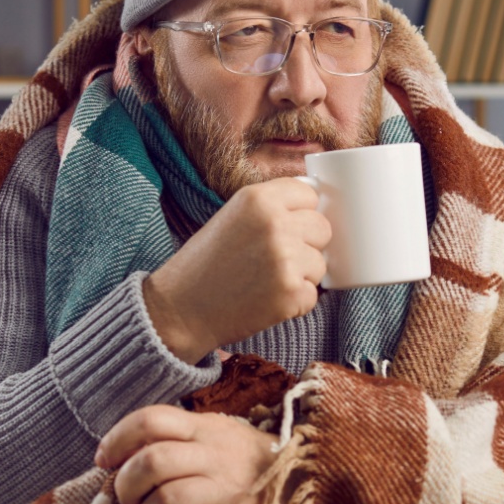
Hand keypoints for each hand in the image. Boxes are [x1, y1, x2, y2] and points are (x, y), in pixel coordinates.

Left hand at [95, 405, 285, 503]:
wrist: (310, 485)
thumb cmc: (251, 462)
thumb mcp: (219, 434)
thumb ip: (179, 438)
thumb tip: (124, 454)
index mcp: (205, 429)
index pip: (152, 420)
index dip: (118, 438)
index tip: (104, 460)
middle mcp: (215, 456)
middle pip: (152, 462)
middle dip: (126, 486)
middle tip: (127, 501)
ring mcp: (228, 491)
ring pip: (168, 502)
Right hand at [142, 177, 328, 362]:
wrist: (181, 309)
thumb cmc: (206, 263)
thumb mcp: (233, 216)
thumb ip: (271, 206)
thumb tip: (317, 205)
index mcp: (258, 198)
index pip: (309, 195)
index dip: (300, 213)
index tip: (285, 227)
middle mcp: (275, 224)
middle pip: (322, 228)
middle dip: (306, 244)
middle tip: (273, 259)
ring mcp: (286, 260)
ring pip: (320, 263)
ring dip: (301, 275)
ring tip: (264, 281)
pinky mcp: (291, 294)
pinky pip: (313, 294)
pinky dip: (294, 302)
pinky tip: (265, 300)